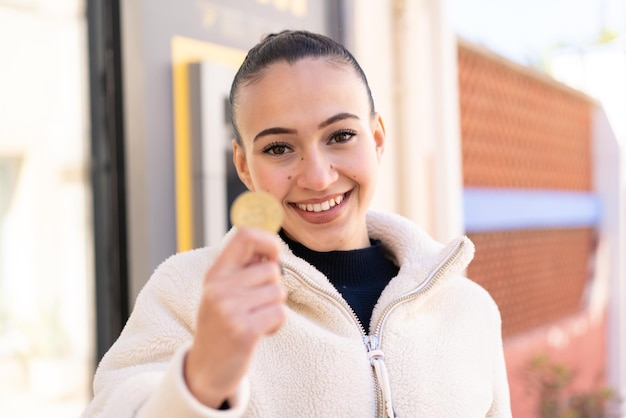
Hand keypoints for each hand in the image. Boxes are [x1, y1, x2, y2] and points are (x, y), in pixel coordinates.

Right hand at [184, 227, 286, 407]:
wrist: (205, 370)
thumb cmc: (222, 326)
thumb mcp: (223, 292)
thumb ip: (243, 269)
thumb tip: (273, 246)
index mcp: (215, 274)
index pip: (244, 235)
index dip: (267, 241)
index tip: (273, 258)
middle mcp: (218, 288)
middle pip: (271, 270)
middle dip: (274, 288)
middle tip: (256, 306)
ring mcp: (229, 309)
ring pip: (278, 292)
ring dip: (275, 308)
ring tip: (255, 320)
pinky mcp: (243, 330)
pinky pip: (279, 313)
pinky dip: (276, 324)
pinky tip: (260, 333)